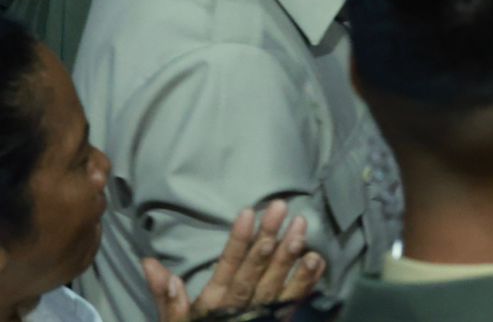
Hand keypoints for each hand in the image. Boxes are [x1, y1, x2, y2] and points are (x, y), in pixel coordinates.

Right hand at [142, 201, 324, 321]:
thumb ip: (165, 294)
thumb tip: (148, 262)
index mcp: (214, 304)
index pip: (227, 268)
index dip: (238, 242)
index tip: (248, 213)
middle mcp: (239, 308)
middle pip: (255, 271)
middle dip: (268, 239)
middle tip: (280, 208)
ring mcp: (262, 316)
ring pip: (277, 284)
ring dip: (290, 256)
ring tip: (301, 228)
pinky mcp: (278, 321)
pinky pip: (295, 302)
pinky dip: (307, 282)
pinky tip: (317, 259)